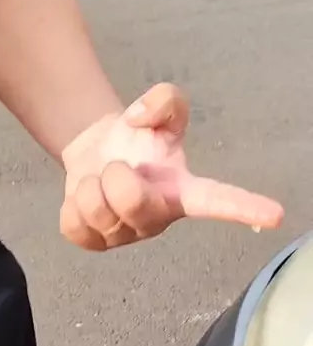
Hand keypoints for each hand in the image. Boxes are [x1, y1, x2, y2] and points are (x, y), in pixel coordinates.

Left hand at [60, 83, 283, 249]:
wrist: (96, 154)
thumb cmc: (137, 139)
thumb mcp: (156, 110)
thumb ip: (163, 100)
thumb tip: (142, 115)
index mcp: (183, 191)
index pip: (217, 201)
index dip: (243, 207)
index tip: (274, 215)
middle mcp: (158, 220)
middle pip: (131, 201)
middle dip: (115, 175)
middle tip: (116, 169)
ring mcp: (126, 237)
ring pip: (96, 211)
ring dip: (89, 186)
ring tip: (101, 182)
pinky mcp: (94, 245)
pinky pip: (73, 227)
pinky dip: (71, 207)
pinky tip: (86, 201)